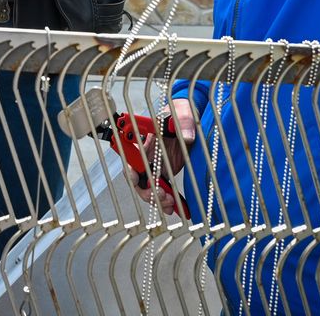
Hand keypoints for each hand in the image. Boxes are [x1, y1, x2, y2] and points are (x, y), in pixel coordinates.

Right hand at [130, 98, 196, 215]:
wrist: (189, 118)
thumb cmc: (181, 112)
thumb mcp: (183, 114)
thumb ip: (184, 122)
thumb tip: (186, 135)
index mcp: (147, 141)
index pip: (131, 157)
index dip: (130, 170)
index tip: (136, 178)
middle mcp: (148, 156)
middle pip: (138, 179)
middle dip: (147, 191)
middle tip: (162, 195)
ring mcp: (156, 166)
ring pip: (149, 188)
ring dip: (158, 199)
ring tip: (171, 204)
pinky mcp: (166, 173)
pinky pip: (162, 190)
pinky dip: (167, 201)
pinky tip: (176, 207)